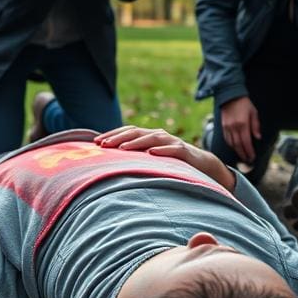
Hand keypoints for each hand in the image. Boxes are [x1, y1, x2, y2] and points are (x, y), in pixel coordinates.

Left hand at [94, 126, 235, 191]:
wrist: (202, 165)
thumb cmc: (171, 163)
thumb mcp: (151, 160)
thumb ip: (135, 158)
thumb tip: (110, 164)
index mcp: (148, 136)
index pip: (127, 132)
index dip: (111, 135)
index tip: (95, 143)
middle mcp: (158, 135)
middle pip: (136, 133)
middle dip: (118, 138)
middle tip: (104, 145)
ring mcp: (172, 142)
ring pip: (152, 138)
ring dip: (136, 143)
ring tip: (123, 149)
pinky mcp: (184, 152)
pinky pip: (173, 149)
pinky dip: (162, 150)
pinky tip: (152, 153)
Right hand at [220, 96, 261, 163]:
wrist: (230, 96)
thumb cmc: (244, 104)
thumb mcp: (253, 112)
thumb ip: (256, 126)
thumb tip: (258, 138)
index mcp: (243, 124)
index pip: (246, 142)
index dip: (249, 151)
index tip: (252, 157)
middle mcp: (234, 127)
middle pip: (238, 145)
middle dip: (243, 154)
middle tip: (248, 160)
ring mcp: (227, 127)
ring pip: (231, 144)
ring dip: (237, 151)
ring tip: (242, 156)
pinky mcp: (223, 126)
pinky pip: (227, 139)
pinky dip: (231, 145)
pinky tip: (235, 148)